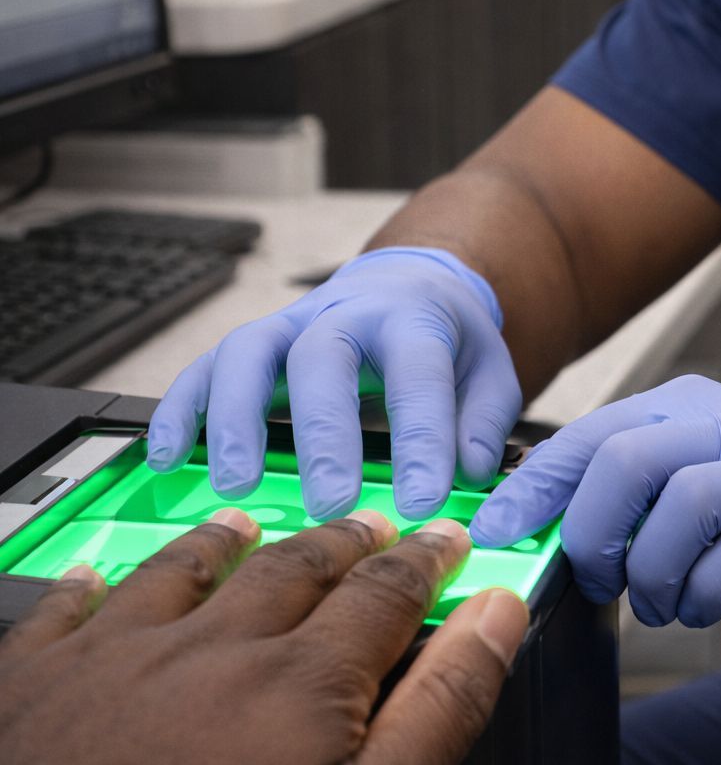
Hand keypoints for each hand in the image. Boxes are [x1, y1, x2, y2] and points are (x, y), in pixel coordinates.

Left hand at [0, 509, 526, 764]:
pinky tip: (91, 578)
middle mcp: (207, 651)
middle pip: (289, 571)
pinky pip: (57, 617)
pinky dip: (84, 589)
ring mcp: (110, 664)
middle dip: (339, 544)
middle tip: (368, 525)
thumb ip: (438, 708)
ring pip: (178, 576)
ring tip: (247, 525)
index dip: (423, 562)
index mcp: (298, 684)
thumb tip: (493, 616)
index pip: (382, 594)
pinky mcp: (28, 692)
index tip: (444, 540)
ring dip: (222, 545)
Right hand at [148, 247, 520, 519]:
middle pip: (322, 360)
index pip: (418, 375)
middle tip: (330, 504)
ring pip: (248, 354)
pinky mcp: (251, 343)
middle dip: (323, 434)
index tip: (422, 502)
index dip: (422, 440)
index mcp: (411, 319)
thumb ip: (484, 420)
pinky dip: (179, 410)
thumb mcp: (488, 370)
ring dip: (236, 420)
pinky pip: (203, 368)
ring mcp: (288, 324)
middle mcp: (343, 313)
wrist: (409, 282)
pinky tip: (166, 458)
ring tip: (237, 485)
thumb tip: (472, 473)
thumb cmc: (448, 341)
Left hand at [468, 375, 720, 625]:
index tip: (497, 535)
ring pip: (680, 502)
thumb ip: (632, 493)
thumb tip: (544, 528)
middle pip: (623, 461)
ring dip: (652, 573)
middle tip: (602, 579)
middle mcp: (719, 424)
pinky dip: (706, 593)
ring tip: (661, 602)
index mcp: (680, 407)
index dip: (532, 490)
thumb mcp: (698, 478)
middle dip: (592, 534)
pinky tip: (705, 605)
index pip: (585, 436)